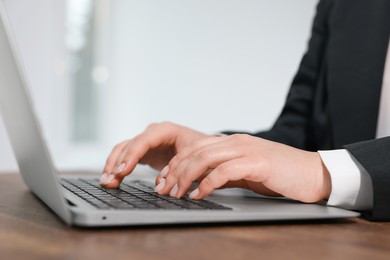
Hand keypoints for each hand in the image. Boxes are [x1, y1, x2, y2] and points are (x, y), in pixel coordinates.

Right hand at [100, 121, 208, 187]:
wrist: (205, 149)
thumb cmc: (202, 152)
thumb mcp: (195, 159)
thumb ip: (179, 170)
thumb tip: (160, 185)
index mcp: (166, 130)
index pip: (144, 141)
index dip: (132, 156)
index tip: (122, 171)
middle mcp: (153, 133)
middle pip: (130, 145)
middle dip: (118, 163)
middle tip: (110, 181)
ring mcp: (146, 141)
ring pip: (123, 150)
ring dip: (113, 165)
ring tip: (106, 182)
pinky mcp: (143, 151)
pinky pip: (125, 157)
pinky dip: (117, 167)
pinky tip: (110, 179)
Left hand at [155, 134, 330, 202]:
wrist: (313, 173)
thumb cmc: (280, 174)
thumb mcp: (247, 171)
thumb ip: (225, 173)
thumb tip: (202, 182)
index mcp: (232, 142)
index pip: (195, 148)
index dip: (176, 164)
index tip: (164, 180)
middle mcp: (236, 142)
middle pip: (194, 152)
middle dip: (174, 171)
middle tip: (163, 189)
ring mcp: (246, 150)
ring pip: (204, 159)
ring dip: (186, 177)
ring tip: (176, 193)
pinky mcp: (257, 162)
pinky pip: (224, 171)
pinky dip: (207, 183)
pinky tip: (199, 195)